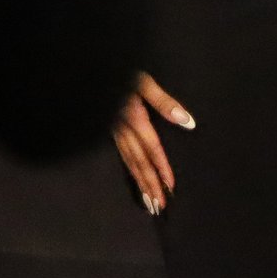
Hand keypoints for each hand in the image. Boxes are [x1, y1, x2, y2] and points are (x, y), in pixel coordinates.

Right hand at [112, 72, 193, 214]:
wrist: (89, 70)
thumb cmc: (120, 71)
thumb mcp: (144, 82)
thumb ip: (164, 102)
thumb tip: (188, 122)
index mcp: (134, 119)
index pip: (152, 149)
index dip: (162, 169)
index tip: (171, 187)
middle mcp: (123, 130)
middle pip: (140, 162)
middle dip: (151, 184)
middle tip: (160, 206)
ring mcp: (114, 132)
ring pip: (129, 162)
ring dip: (140, 182)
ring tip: (149, 202)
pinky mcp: (108, 130)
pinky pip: (121, 155)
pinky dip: (129, 170)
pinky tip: (134, 177)